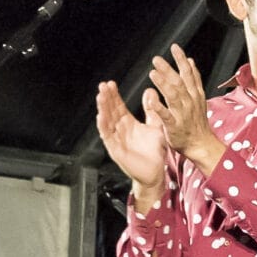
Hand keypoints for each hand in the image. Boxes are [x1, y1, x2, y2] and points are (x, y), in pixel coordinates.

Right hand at [95, 80, 167, 194]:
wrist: (156, 173)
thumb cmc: (155, 152)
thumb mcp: (155, 126)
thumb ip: (152, 110)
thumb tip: (150, 91)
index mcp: (128, 124)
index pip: (118, 107)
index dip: (114, 95)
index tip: (110, 83)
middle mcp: (120, 130)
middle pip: (110, 111)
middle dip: (106, 98)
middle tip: (103, 85)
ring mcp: (116, 140)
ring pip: (107, 122)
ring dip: (103, 109)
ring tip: (100, 96)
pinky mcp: (116, 150)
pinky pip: (108, 137)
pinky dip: (104, 126)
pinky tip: (100, 116)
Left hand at [146, 45, 223, 170]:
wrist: (201, 145)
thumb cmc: (197, 122)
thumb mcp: (198, 98)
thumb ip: (193, 79)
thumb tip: (189, 60)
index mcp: (195, 95)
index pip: (189, 74)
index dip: (181, 60)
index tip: (174, 47)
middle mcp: (190, 102)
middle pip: (179, 83)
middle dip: (169, 70)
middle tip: (157, 59)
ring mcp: (183, 114)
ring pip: (174, 96)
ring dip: (164, 84)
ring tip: (153, 73)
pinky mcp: (175, 127)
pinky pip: (166, 116)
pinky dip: (160, 108)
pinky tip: (152, 100)